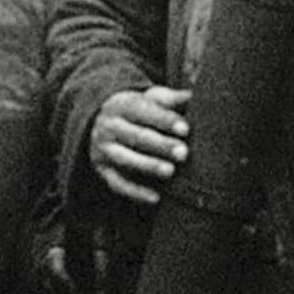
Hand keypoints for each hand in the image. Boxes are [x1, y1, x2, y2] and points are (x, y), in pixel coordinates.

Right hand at [89, 85, 190, 205]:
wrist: (101, 125)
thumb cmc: (138, 112)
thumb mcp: (149, 100)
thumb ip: (169, 99)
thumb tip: (192, 95)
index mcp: (121, 104)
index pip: (143, 110)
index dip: (165, 120)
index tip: (186, 129)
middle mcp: (108, 126)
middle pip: (136, 136)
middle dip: (161, 145)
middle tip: (184, 153)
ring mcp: (103, 149)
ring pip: (125, 159)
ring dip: (148, 166)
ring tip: (171, 171)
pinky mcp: (103, 170)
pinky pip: (118, 184)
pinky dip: (136, 192)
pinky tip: (156, 198)